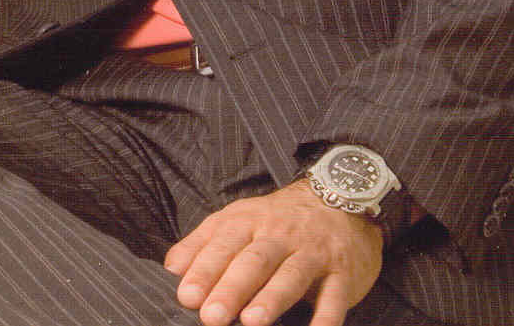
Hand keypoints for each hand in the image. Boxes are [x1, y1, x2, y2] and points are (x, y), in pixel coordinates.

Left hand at [164, 180, 382, 325]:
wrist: (340, 200)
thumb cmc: (279, 220)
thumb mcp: (239, 219)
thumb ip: (204, 243)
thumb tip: (171, 268)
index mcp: (251, 221)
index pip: (224, 244)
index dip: (205, 270)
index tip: (186, 296)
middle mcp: (281, 235)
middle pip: (254, 261)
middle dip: (232, 288)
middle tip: (211, 316)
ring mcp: (314, 253)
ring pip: (291, 275)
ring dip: (272, 298)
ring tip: (252, 322)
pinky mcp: (343, 273)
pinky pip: (335, 296)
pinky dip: (327, 317)